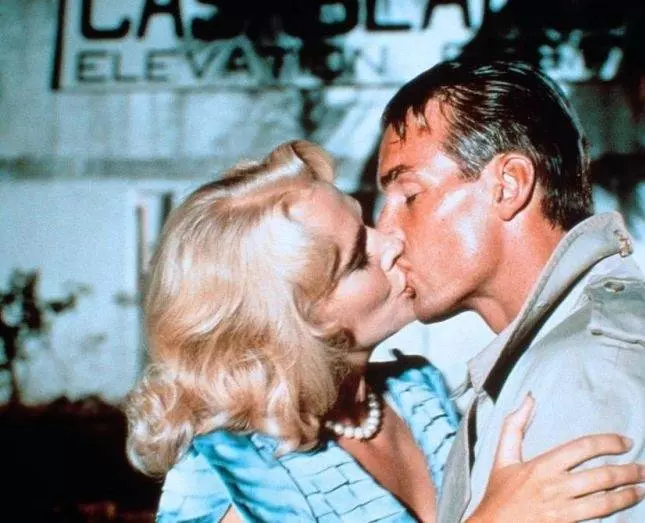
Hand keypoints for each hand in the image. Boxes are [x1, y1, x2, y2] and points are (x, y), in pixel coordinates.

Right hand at [467, 394, 644, 521]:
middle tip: (642, 469)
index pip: (583, 447)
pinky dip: (614, 515)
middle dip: (628, 472)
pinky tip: (626, 512)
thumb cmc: (499, 493)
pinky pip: (597, 520)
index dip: (608, 442)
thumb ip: (514, 426)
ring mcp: (562, 511)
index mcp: (542, 466)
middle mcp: (555, 487)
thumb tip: (529, 398)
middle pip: (601, 476)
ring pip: (605, 502)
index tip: (625, 442)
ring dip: (627, 496)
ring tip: (640, 490)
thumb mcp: (502, 457)